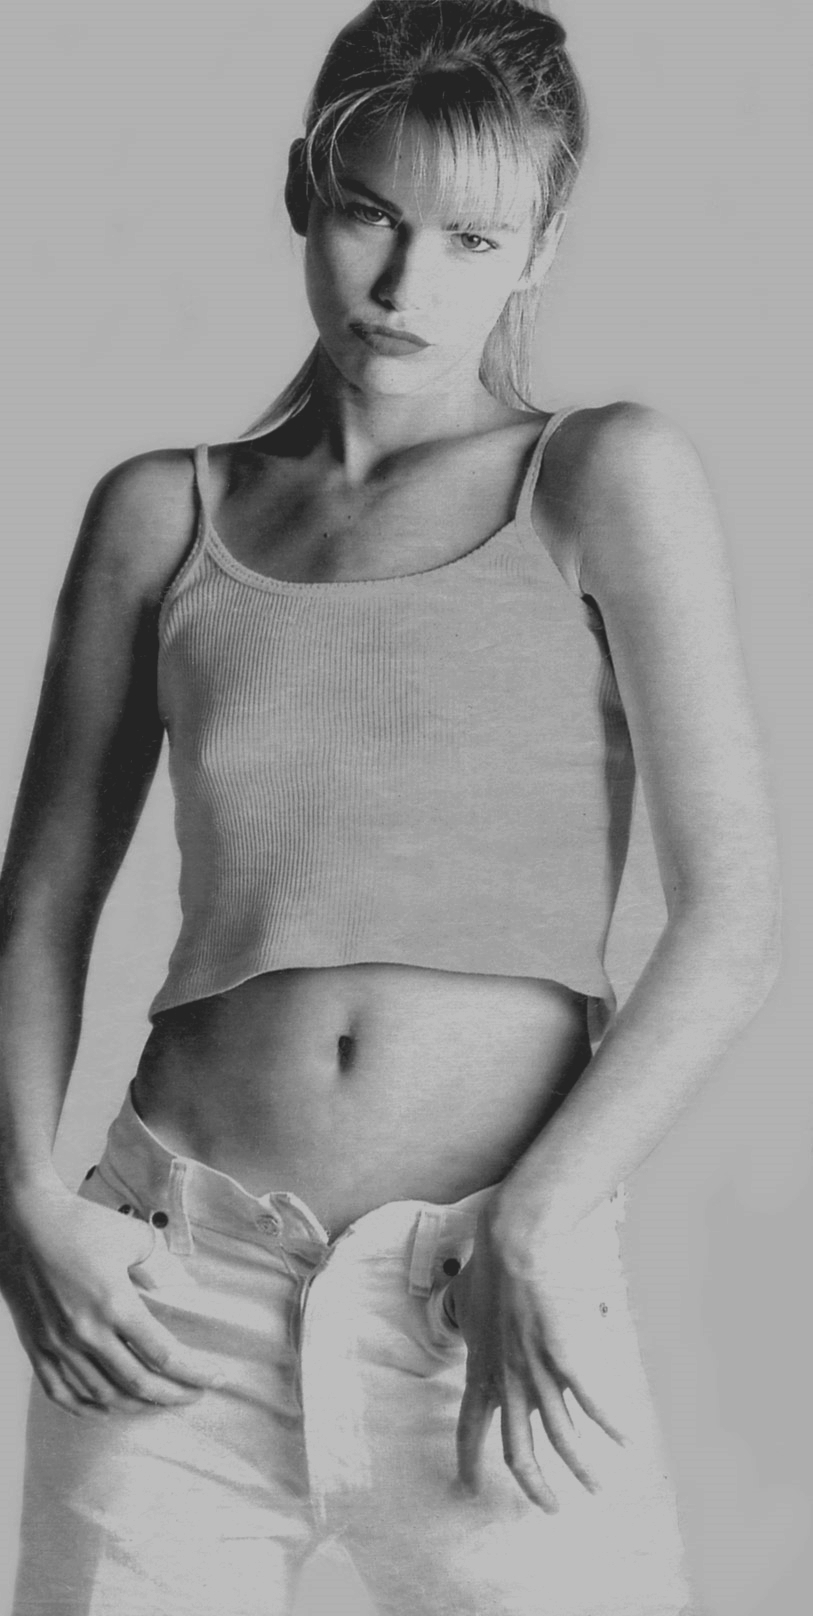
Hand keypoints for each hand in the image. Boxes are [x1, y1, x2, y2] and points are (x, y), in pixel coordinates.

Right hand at [0, 1175, 222, 1416]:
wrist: (23, 1221)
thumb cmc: (80, 1223)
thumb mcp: (134, 1235)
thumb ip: (163, 1264)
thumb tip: (182, 1289)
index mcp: (114, 1304)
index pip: (163, 1355)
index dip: (194, 1372)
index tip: (215, 1378)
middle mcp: (86, 1332)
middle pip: (138, 1383)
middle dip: (174, 1395)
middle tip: (195, 1395)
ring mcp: (58, 1345)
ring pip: (103, 1396)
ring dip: (137, 1405)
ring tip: (160, 1402)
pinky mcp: (37, 1349)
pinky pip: (63, 1394)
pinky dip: (89, 1408)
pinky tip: (109, 1408)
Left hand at [446, 1199, 627, 1510]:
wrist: (514, 1244)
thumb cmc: (489, 1268)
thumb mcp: (462, 1303)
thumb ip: (463, 1323)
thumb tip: (460, 1323)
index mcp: (480, 1369)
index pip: (469, 1428)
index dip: (467, 1462)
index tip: (468, 1488)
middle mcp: (508, 1380)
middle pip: (518, 1450)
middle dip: (534, 1486)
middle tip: (549, 1507)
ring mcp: (538, 1371)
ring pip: (560, 1438)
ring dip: (580, 1469)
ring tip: (597, 1487)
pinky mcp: (566, 1355)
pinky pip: (592, 1401)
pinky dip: (611, 1424)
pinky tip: (627, 1441)